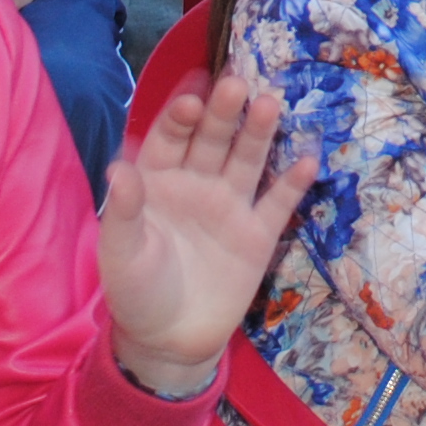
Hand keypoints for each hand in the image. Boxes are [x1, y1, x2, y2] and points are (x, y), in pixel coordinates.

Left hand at [94, 74, 318, 397]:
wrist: (169, 342)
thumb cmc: (135, 291)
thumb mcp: (121, 254)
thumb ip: (124, 212)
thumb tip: (118, 168)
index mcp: (158, 180)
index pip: (169, 137)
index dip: (180, 116)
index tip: (190, 98)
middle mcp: (197, 182)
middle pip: (212, 138)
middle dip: (223, 112)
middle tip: (236, 83)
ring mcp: (230, 205)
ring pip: (247, 159)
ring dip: (259, 133)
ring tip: (271, 104)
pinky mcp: (258, 235)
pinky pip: (278, 203)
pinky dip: (293, 182)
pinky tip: (307, 159)